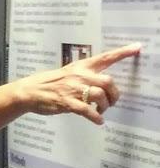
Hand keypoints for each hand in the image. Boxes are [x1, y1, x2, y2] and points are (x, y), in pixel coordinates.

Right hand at [13, 43, 140, 123]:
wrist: (29, 91)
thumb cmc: (50, 83)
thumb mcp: (68, 73)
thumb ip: (85, 76)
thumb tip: (102, 84)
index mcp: (81, 66)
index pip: (105, 57)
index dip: (122, 52)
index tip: (137, 47)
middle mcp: (79, 76)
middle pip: (108, 81)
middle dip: (114, 94)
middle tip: (112, 101)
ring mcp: (73, 89)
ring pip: (99, 96)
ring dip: (105, 106)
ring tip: (101, 111)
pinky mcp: (67, 102)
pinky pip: (87, 111)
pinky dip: (96, 117)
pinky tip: (98, 120)